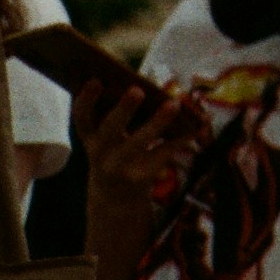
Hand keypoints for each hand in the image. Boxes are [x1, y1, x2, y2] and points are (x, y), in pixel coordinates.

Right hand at [77, 80, 201, 226]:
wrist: (114, 199)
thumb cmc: (115, 154)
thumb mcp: (107, 140)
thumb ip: (118, 117)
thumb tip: (146, 85)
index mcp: (91, 138)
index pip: (82, 118)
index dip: (86, 99)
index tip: (95, 80)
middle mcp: (101, 153)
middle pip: (110, 129)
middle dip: (123, 110)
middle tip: (137, 90)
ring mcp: (120, 166)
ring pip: (139, 142)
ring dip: (157, 122)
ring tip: (174, 103)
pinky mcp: (141, 176)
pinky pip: (163, 153)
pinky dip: (181, 138)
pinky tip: (198, 124)